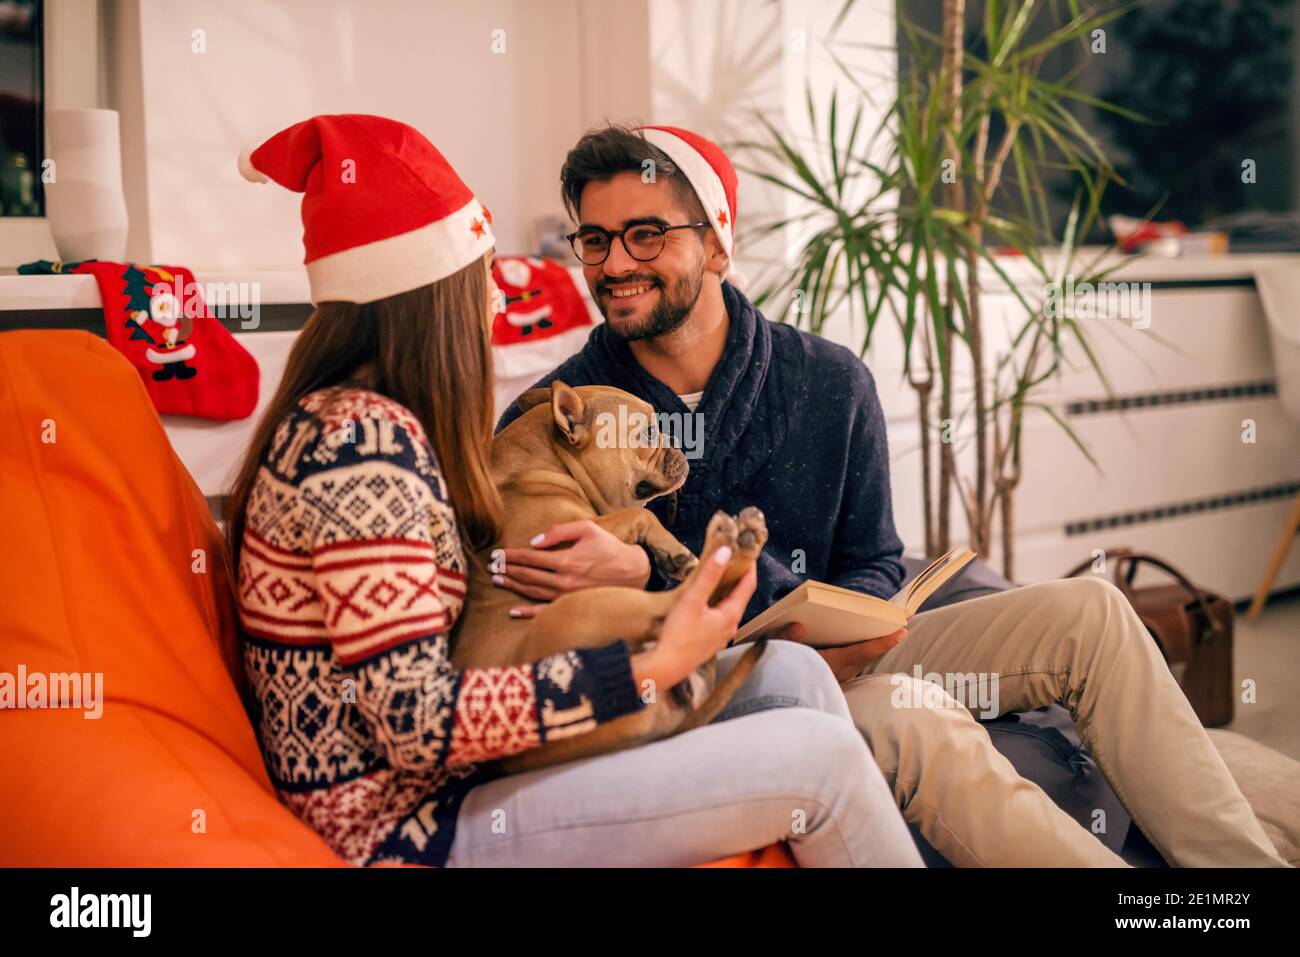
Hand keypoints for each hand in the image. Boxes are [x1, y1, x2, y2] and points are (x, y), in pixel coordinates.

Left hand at [496, 520, 650, 610]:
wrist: (633, 572)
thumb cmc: (609, 547)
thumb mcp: (588, 529)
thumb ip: (559, 532)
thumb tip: (534, 541)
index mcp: (566, 560)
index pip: (530, 557)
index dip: (510, 555)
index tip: (497, 553)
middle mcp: (563, 580)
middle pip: (527, 575)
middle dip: (507, 568)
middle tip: (491, 565)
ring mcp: (566, 596)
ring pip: (532, 591)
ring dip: (513, 585)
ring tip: (497, 579)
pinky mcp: (572, 606)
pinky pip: (545, 611)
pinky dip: (527, 612)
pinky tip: (513, 611)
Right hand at [632, 548, 757, 690]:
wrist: (665, 667)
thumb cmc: (678, 636)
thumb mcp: (693, 600)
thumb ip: (709, 575)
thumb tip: (725, 552)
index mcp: (730, 615)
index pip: (748, 586)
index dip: (749, 567)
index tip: (748, 553)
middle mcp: (729, 627)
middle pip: (739, 597)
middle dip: (737, 579)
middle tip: (732, 561)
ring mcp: (720, 637)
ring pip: (728, 609)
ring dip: (726, 593)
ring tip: (718, 579)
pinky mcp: (709, 643)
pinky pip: (718, 619)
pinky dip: (716, 607)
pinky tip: (704, 604)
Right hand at [770, 622, 905, 682]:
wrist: (780, 703)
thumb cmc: (778, 675)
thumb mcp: (776, 653)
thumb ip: (785, 639)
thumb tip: (798, 626)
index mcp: (829, 665)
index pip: (860, 652)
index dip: (882, 642)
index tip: (901, 631)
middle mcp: (839, 672)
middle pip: (867, 653)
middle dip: (885, 638)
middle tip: (904, 618)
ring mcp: (839, 676)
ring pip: (863, 658)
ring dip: (876, 644)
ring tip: (891, 625)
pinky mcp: (837, 676)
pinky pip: (855, 661)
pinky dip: (865, 650)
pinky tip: (868, 638)